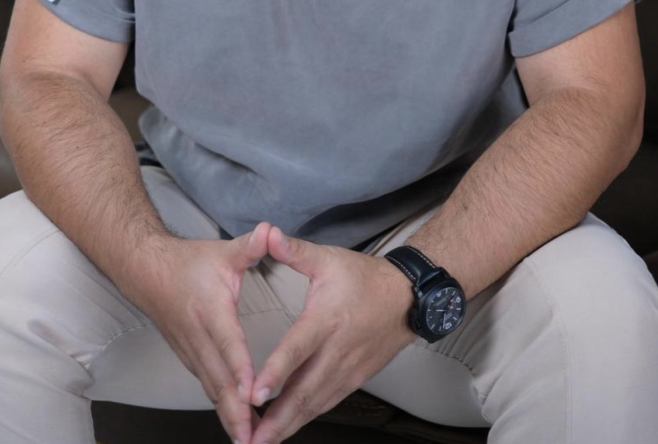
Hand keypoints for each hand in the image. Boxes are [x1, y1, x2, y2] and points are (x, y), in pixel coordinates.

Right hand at [138, 222, 270, 443]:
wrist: (147, 271)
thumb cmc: (187, 263)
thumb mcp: (223, 251)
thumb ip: (249, 246)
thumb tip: (270, 231)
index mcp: (211, 311)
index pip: (228, 345)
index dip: (241, 371)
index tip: (253, 395)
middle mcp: (199, 337)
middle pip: (219, 379)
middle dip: (237, 412)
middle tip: (256, 437)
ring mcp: (191, 351)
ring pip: (212, 389)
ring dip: (229, 416)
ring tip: (251, 439)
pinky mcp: (189, 358)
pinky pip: (207, 386)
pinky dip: (221, 407)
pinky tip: (235, 421)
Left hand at [249, 226, 414, 443]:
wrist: (406, 298)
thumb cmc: (366, 279)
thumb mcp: (328, 258)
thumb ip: (295, 251)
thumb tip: (268, 234)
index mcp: (327, 320)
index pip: (297, 349)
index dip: (275, 372)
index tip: (254, 392)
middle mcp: (337, 350)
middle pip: (304, 391)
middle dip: (275, 419)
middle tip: (251, 438)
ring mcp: (347, 370)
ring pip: (314, 405)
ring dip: (288, 425)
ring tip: (262, 441)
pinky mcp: (354, 380)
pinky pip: (326, 403)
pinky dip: (305, 419)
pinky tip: (287, 428)